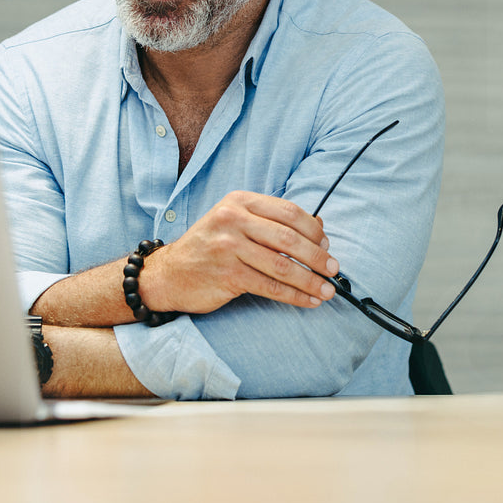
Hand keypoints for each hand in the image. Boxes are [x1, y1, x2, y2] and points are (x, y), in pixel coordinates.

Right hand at [141, 191, 339, 314]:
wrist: (169, 274)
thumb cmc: (209, 247)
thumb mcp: (235, 222)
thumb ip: (271, 222)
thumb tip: (320, 228)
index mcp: (239, 201)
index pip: (289, 212)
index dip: (314, 230)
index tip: (327, 246)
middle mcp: (233, 220)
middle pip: (290, 239)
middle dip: (318, 257)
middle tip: (334, 270)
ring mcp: (229, 247)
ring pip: (282, 266)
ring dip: (310, 280)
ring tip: (327, 290)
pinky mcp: (228, 275)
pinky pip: (270, 287)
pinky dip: (294, 296)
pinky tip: (309, 301)